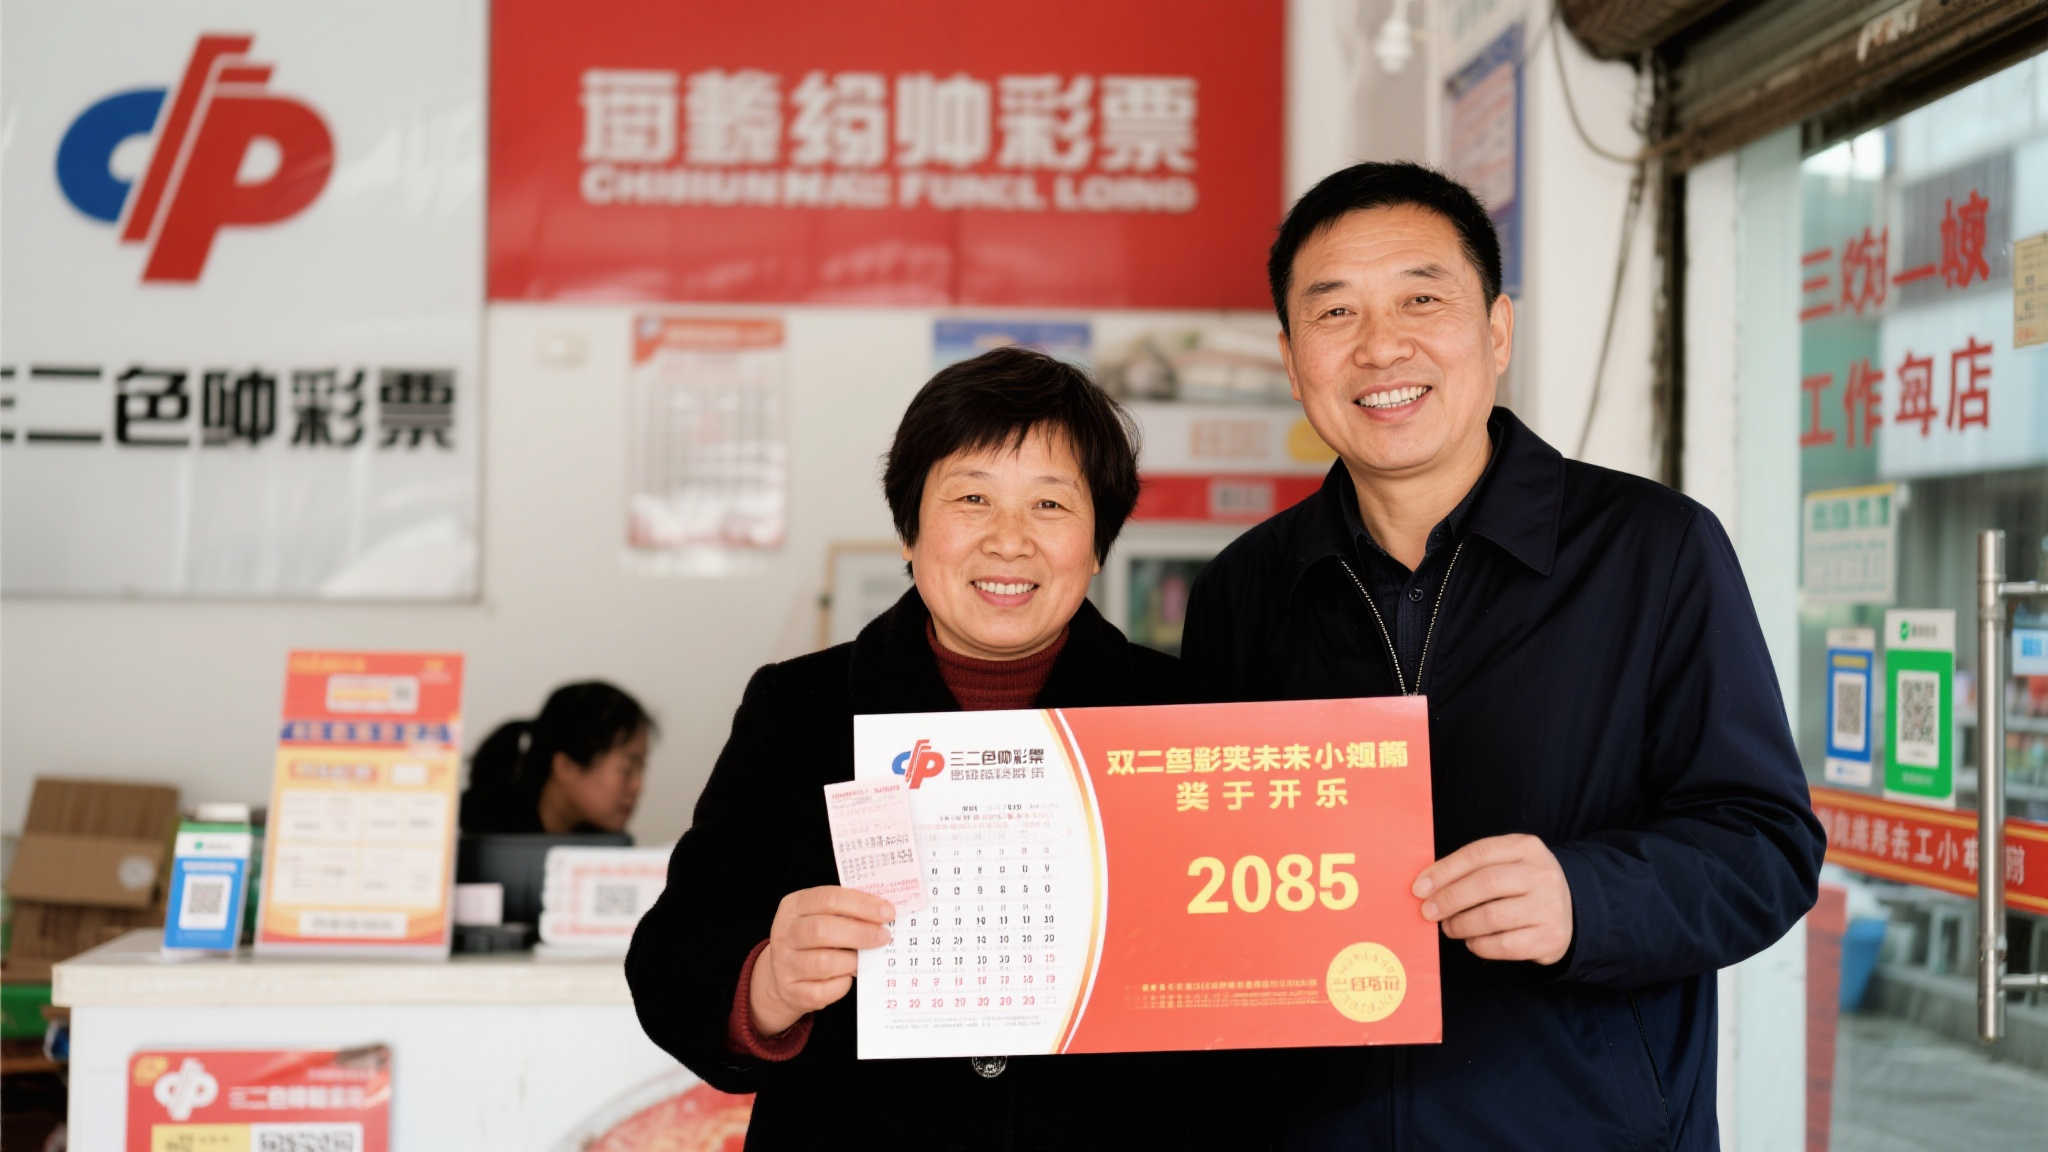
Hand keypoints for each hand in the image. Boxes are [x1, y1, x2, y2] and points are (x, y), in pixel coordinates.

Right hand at [749, 886, 894, 1036]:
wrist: (780, 974)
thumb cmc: (812, 939)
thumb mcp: (820, 915)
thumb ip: (847, 911)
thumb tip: (884, 913)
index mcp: (794, 906)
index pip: (828, 899)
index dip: (861, 905)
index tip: (887, 912)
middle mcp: (785, 933)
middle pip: (822, 930)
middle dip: (860, 933)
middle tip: (884, 937)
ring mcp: (785, 964)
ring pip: (824, 962)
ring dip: (853, 961)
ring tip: (867, 959)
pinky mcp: (792, 991)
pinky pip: (823, 990)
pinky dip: (842, 984)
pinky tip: (848, 976)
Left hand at [1412, 834, 1573, 965]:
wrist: (1570, 912)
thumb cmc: (1522, 886)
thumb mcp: (1507, 863)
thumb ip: (1472, 868)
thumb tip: (1426, 885)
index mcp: (1526, 847)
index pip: (1478, 854)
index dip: (1444, 871)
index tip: (1419, 888)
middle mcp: (1542, 874)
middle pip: (1485, 884)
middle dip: (1449, 899)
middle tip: (1427, 911)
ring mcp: (1549, 907)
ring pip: (1492, 916)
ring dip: (1461, 924)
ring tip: (1448, 927)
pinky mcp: (1550, 937)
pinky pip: (1503, 945)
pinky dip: (1479, 945)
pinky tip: (1471, 941)